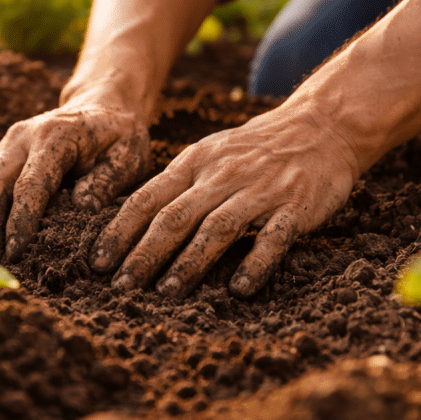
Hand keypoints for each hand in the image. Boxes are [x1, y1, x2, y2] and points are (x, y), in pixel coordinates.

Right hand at [0, 97, 150, 262]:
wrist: (103, 106)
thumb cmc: (119, 136)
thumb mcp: (128, 155)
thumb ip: (106, 181)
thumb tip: (82, 209)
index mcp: (55, 137)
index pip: (30, 183)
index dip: (20, 220)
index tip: (16, 252)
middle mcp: (22, 137)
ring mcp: (6, 145)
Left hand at [89, 103, 360, 297]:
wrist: (322, 126)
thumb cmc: (254, 150)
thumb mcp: (209, 155)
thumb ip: (175, 186)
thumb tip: (129, 225)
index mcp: (195, 162)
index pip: (147, 198)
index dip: (120, 232)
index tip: (98, 264)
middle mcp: (222, 175)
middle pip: (175, 217)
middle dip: (144, 254)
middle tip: (122, 287)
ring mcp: (260, 190)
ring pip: (217, 227)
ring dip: (189, 263)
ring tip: (167, 292)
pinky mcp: (295, 206)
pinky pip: (273, 237)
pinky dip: (255, 263)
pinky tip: (239, 288)